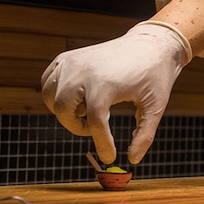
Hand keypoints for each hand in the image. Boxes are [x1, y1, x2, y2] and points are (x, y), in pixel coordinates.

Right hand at [40, 22, 191, 164]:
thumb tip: (132, 159)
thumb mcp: (155, 107)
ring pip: (50, 97)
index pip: (95, 123)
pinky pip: (48, 81)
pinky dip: (55, 95)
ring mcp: (72, 62)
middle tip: (96, 129)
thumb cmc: (155, 75)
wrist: (151, 43)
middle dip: (77, 128)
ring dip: (64, 112)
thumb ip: (144, 135)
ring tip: (89, 110)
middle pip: (64, 110)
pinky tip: (78, 99)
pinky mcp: (67, 58)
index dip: (102, 144)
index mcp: (107, 84)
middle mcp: (84, 71)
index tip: (110, 157)